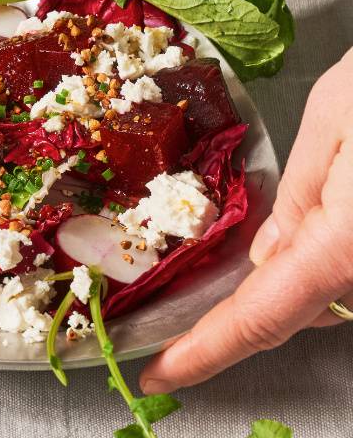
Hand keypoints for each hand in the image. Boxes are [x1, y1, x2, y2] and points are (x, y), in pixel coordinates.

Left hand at [141, 47, 352, 392]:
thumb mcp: (333, 119)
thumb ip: (295, 196)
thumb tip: (267, 258)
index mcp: (344, 245)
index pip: (257, 319)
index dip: (202, 354)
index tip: (159, 375)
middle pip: (299, 307)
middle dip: (258, 287)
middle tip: (220, 248)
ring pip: (335, 290)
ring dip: (306, 265)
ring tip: (313, 197)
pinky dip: (336, 252)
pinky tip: (341, 201)